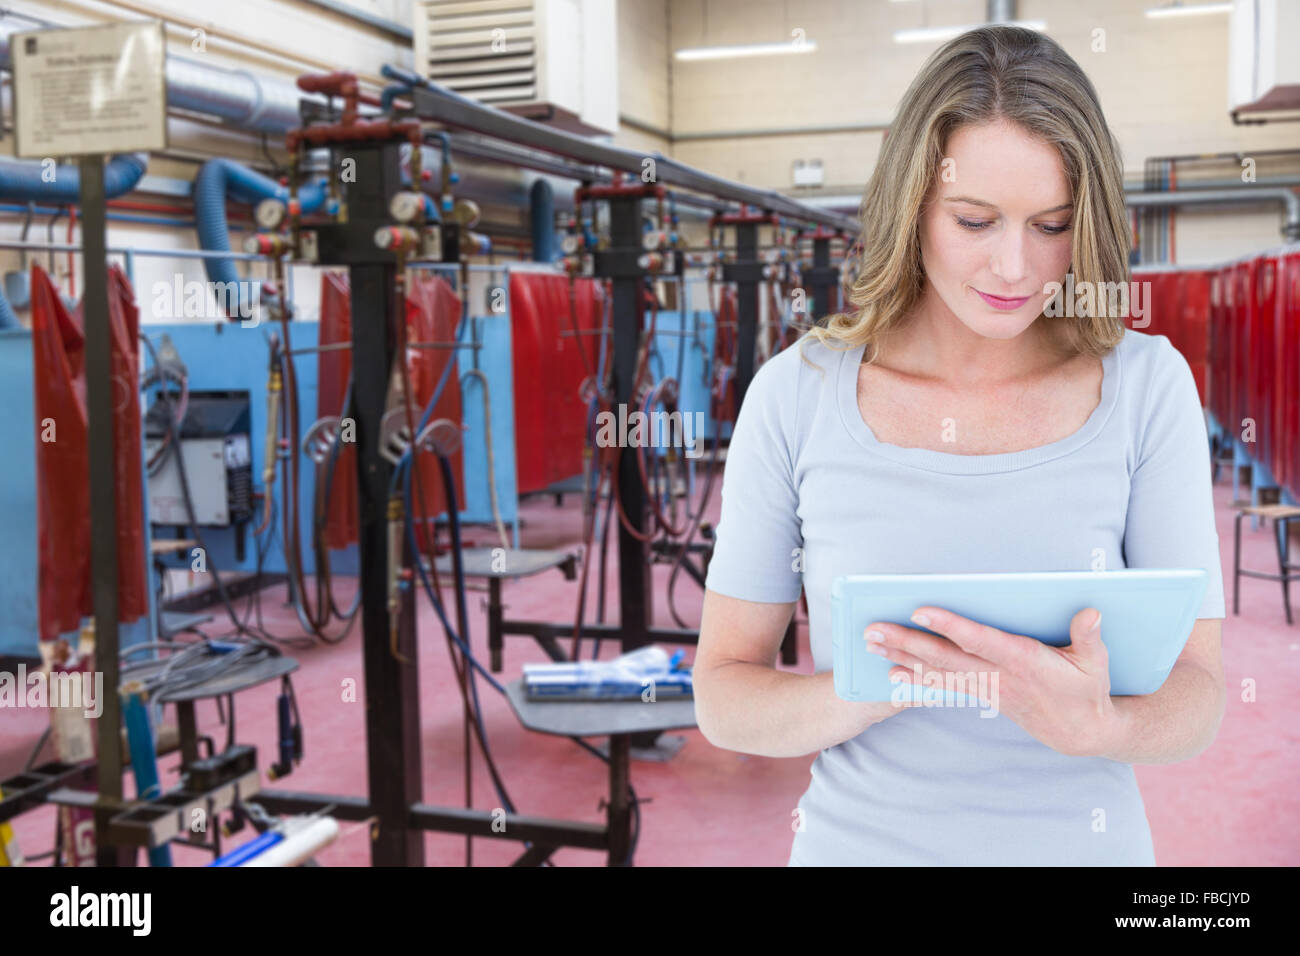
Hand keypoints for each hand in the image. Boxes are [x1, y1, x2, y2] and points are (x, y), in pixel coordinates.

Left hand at [862, 606, 1126, 757]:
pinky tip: (892, 673)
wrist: (1080, 733)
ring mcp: (987, 687)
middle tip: (873, 629)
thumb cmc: (1087, 689)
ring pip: (937, 671)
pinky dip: (916, 679)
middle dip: (907, 642)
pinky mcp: (982, 694)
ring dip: (902, 656)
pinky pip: (943, 686)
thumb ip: (1089, 636)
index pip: (979, 639)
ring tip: (871, 644)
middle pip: (944, 657)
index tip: (920, 610)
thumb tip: (1090, 612)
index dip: (949, 625)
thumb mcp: (1096, 663)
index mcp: (1022, 660)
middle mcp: (998, 675)